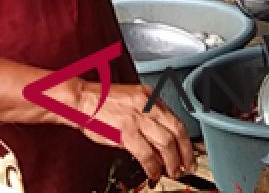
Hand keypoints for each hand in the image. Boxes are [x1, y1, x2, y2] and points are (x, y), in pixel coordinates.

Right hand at [73, 82, 194, 183]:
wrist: (81, 100)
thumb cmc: (101, 101)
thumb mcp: (131, 101)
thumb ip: (147, 118)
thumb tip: (158, 142)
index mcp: (149, 96)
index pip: (176, 119)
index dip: (185, 140)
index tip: (187, 151)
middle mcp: (147, 104)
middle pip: (177, 132)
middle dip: (185, 153)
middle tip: (186, 166)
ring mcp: (138, 118)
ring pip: (166, 143)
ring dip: (172, 162)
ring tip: (171, 172)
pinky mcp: (127, 132)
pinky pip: (147, 154)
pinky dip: (153, 167)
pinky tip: (153, 173)